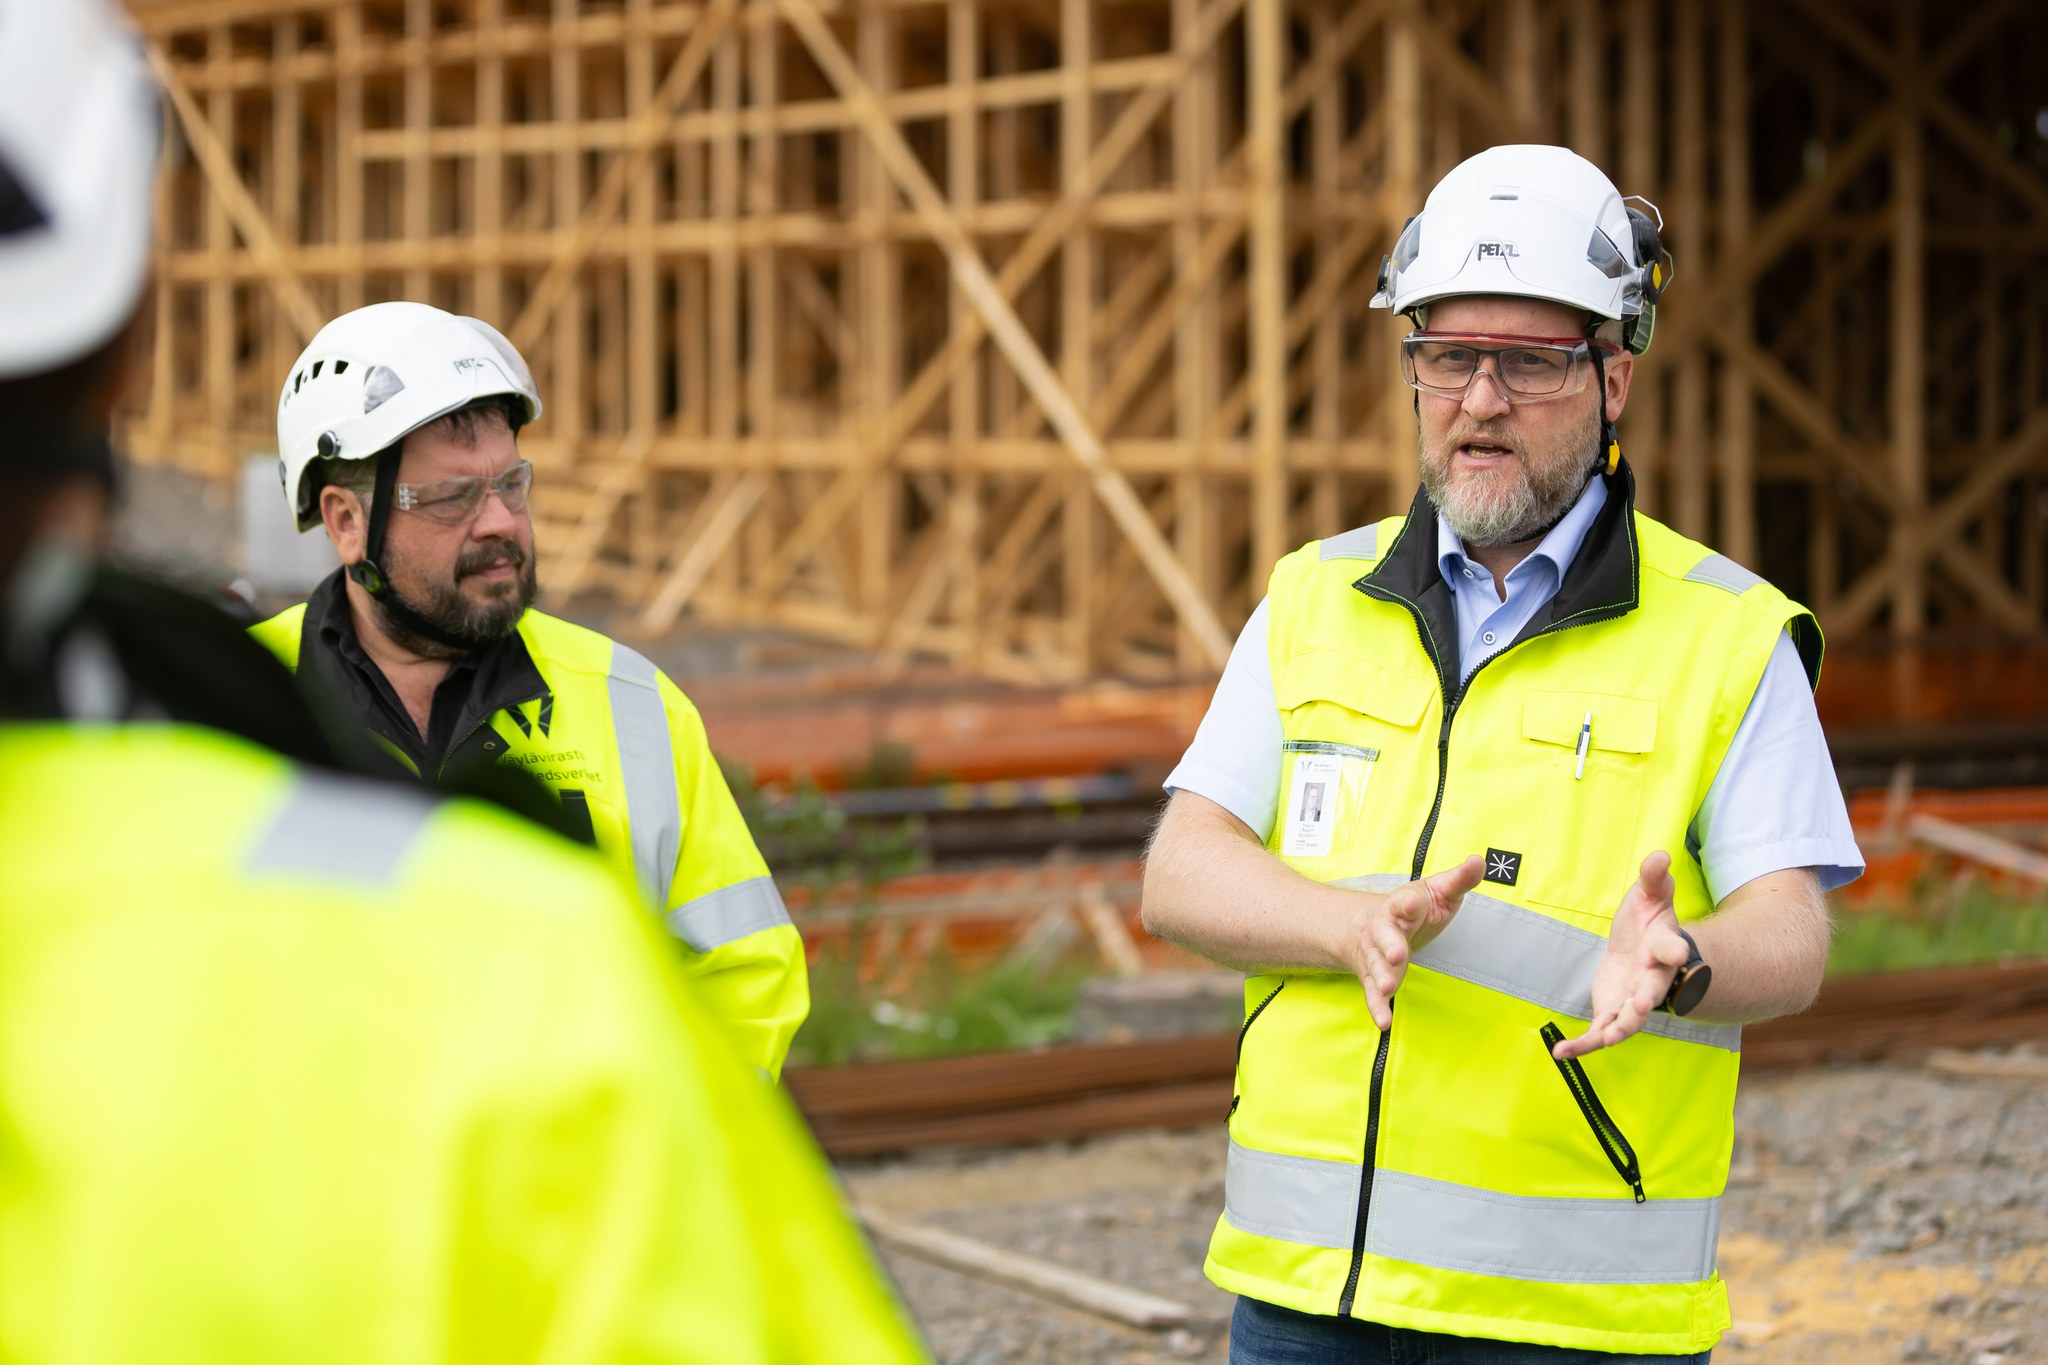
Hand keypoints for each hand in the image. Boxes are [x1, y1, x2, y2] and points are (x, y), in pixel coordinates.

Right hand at [1342, 855, 1483, 1030]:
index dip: (1409, 903)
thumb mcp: (1436, 890)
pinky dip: (1377, 1007)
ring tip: (1388, 987)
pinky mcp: (1373, 977)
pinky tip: (1384, 1021)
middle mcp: (1383, 929)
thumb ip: (1459, 879)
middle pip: (1384, 935)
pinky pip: (1372, 993)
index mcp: (1401, 906)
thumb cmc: (1410, 909)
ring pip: (1375, 964)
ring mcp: (1375, 954)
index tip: (1414, 902)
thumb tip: (1480, 861)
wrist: (1362, 926)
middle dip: (1389, 944)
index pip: (1404, 902)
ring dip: (1380, 976)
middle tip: (1396, 954)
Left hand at [1552, 851, 1695, 1059]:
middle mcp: (1651, 979)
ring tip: (1605, 1040)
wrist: (1641, 949)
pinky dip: (1582, 1045)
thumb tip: (1660, 855)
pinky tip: (1561, 1053)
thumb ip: (1654, 879)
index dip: (1674, 949)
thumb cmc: (1648, 921)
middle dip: (1647, 1000)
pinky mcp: (1612, 1011)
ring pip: (1629, 1020)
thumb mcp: (1651, 896)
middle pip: (1653, 992)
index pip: (1671, 949)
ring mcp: (1633, 1000)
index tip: (1678, 949)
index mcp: (1662, 948)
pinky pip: (1597, 1032)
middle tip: (1643, 1006)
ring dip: (1619, 1030)